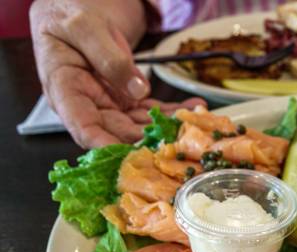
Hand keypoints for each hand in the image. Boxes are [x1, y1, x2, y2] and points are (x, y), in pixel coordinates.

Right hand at [30, 0, 205, 147]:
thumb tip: (138, 89)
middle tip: (172, 144)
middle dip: (145, 142)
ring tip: (190, 127)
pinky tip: (193, 108)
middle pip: (117, 132)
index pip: (83, 128)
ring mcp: (109, 103)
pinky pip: (152, 111)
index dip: (105, 146)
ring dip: (165, 130)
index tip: (129, 156)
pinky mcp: (127, 99)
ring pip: (139, 125)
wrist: (78, 11)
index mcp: (65, 91)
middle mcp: (88, 104)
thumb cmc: (70, 18)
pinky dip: (172, 112)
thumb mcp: (84, 28)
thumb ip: (109, 58)